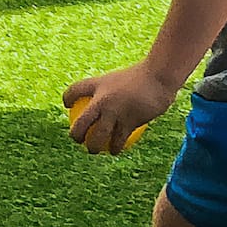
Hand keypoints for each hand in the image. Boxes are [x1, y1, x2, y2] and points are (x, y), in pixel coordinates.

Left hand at [63, 63, 177, 155]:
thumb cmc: (144, 76)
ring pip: (98, 137)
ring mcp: (115, 112)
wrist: (159, 77)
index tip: (68, 106)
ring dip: (94, 147)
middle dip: (76, 136)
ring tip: (96, 150)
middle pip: (81, 124)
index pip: (75, 90)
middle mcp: (102, 100)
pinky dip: (116, 147)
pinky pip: (118, 140)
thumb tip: (108, 97)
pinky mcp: (129, 122)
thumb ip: (114, 89)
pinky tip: (116, 150)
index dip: (67, 99)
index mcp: (98, 84)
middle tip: (79, 140)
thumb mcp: (124, 77)